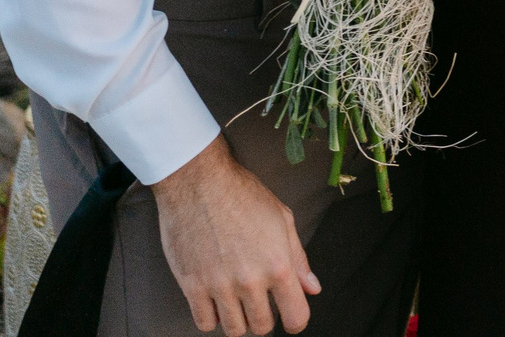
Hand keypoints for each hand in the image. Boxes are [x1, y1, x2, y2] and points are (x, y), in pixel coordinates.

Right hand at [152, 136, 318, 334]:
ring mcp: (219, 285)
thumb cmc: (242, 194)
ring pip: (234, 329)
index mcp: (278, 264)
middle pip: (262, 327)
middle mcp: (250, 280)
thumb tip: (312, 288)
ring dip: (238, 319)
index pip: (296, 317)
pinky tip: (215, 299)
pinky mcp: (192, 286)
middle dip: (264, 319)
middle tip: (260, 302)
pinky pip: (204, 323)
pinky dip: (212, 317)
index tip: (290, 317)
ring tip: (237, 300)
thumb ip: (298, 259)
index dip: (296, 321)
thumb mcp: (282, 219)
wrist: (199, 182)